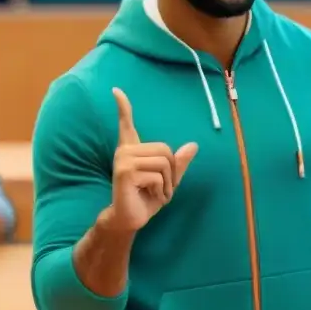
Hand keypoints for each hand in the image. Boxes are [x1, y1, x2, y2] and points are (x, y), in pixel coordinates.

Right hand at [107, 87, 197, 234]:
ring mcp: (123, 160)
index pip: (126, 122)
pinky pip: (158, 176)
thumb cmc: (146, 198)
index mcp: (132, 149)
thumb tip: (194, 145)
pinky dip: (161, 191)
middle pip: (166, 150)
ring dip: (167, 184)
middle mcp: (125, 151)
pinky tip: (148, 197)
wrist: (129, 219)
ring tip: (154, 193)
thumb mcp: (167, 180)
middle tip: (159, 189)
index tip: (116, 90)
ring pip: (164, 163)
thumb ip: (179, 163)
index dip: (123, 106)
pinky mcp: (125, 172)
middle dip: (171, 173)